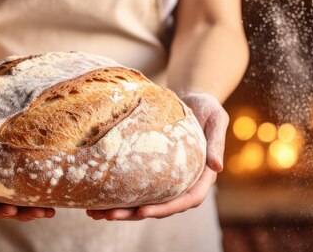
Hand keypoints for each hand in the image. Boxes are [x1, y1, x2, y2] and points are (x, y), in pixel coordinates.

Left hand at [86, 92, 227, 220]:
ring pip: (144, 201)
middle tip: (108, 215)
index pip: (187, 200)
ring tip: (95, 213)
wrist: (191, 98)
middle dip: (133, 214)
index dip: (165, 208)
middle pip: (160, 207)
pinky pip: (135, 186)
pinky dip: (117, 194)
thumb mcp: (216, 119)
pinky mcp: (152, 171)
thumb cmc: (206, 106)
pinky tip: (96, 197)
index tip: (144, 212)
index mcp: (202, 176)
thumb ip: (217, 142)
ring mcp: (167, 179)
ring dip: (121, 210)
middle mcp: (183, 183)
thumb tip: (217, 167)